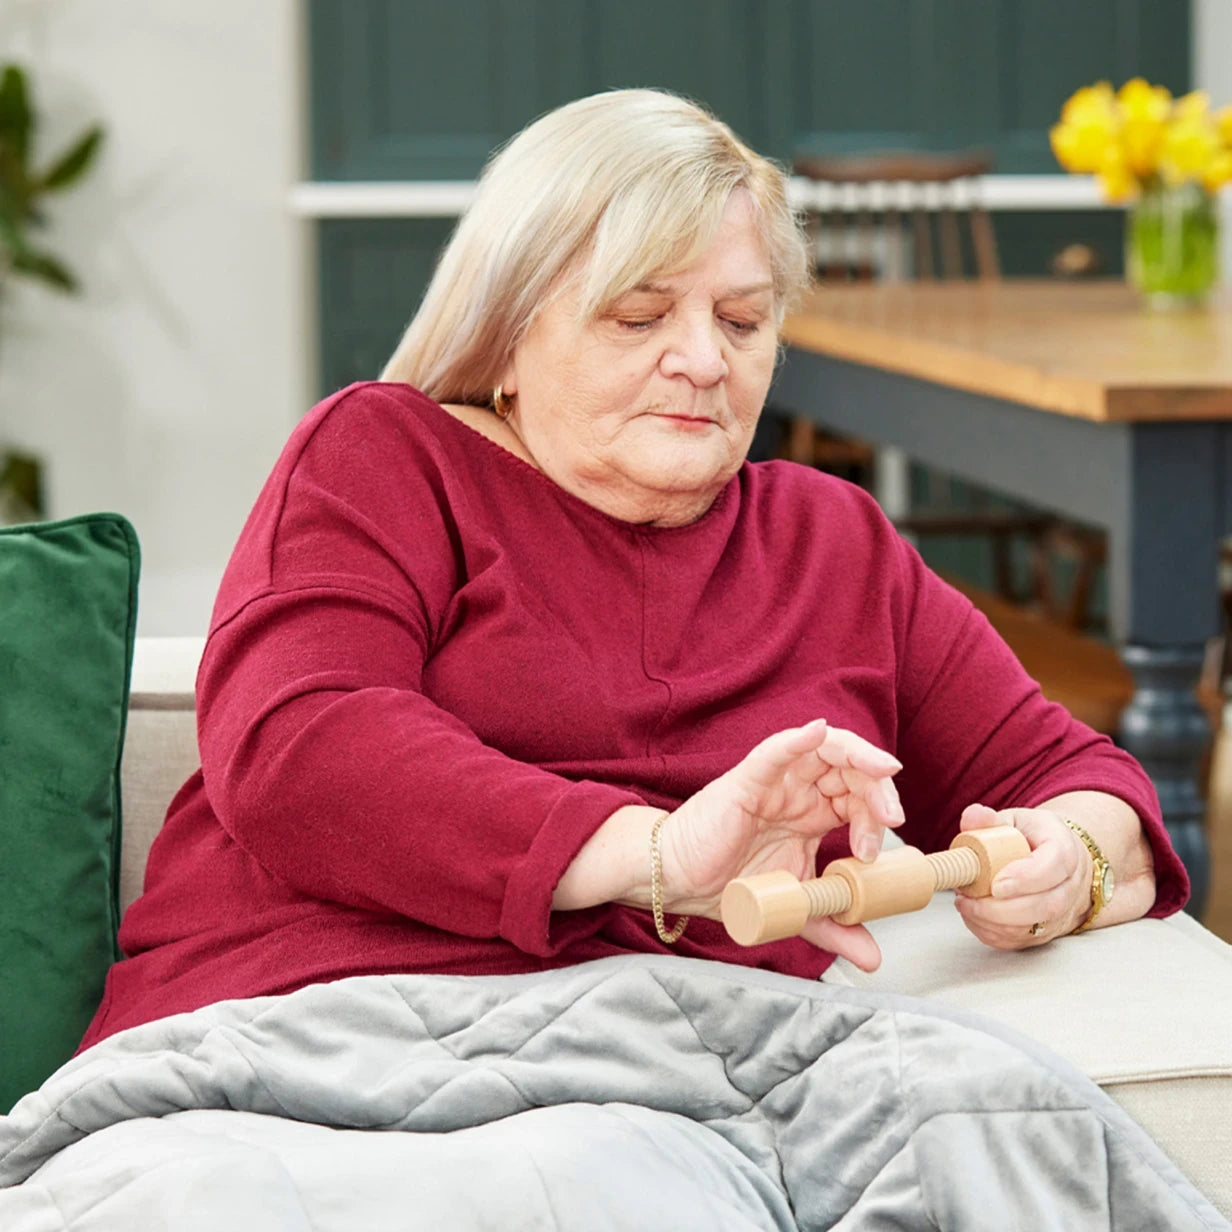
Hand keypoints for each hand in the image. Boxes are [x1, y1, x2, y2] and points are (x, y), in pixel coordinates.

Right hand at [661, 718, 903, 970]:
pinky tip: (818, 731)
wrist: (679, 884)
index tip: (873, 856)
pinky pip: (775, 752)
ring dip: (859, 757)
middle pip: (851, 769)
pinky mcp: (747, 780)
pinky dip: (799, 739)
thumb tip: (872, 959)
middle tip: (891, 818)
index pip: (859, 797)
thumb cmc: (727, 883)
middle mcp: (798, 791)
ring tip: (882, 774)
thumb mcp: (796, 909)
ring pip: (825, 749)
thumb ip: (834, 925)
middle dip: (880, 788)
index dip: (876, 818)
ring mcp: (775, 781)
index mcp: (813, 813)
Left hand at [953, 803, 1091, 947]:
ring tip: (965, 904)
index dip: (1025, 878)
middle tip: (969, 899)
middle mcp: (1070, 886)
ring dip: (992, 922)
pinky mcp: (1046, 932)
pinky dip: (992, 934)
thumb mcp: (1015, 821)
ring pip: (1033, 929)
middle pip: (1045, 905)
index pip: (1053, 867)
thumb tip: (973, 816)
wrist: (1056, 862)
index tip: (995, 884)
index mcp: (1065, 851)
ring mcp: (1061, 913)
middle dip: (1002, 909)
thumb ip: (990, 821)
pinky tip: (973, 916)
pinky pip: (1020, 942)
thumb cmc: (1032, 839)